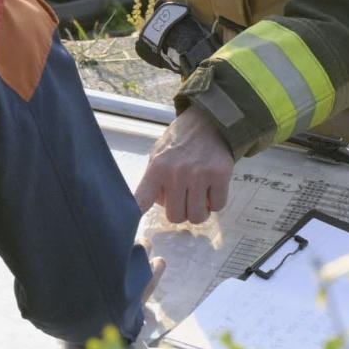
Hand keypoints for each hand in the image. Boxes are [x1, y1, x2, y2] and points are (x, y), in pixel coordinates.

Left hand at [134, 104, 240, 225]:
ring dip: (199, 210)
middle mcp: (176, 173)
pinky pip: (217, 206)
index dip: (135, 217)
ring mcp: (199, 175)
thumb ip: (154, 179)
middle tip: (185, 198)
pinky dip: (215, 202)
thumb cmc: (181, 140)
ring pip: (197, 216)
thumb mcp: (159, 153)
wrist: (210, 119)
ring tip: (199, 195)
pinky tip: (212, 188)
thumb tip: (157, 204)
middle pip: (175, 217)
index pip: (141, 200)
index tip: (128, 229)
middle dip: (181, 211)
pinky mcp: (220, 175)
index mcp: (157, 168)